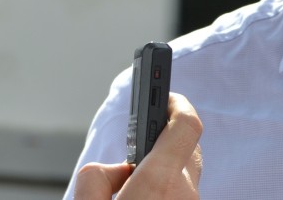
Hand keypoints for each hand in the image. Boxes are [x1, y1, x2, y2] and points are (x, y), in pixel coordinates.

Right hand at [73, 93, 201, 198]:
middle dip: (165, 138)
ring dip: (164, 169)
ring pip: (185, 174)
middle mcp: (184, 192)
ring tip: (134, 183)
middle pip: (187, 146)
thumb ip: (94, 178)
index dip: (177, 102)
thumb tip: (114, 170)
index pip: (186, 124)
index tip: (162, 94)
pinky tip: (143, 199)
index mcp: (159, 182)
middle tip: (138, 145)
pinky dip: (166, 189)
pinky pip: (182, 193)